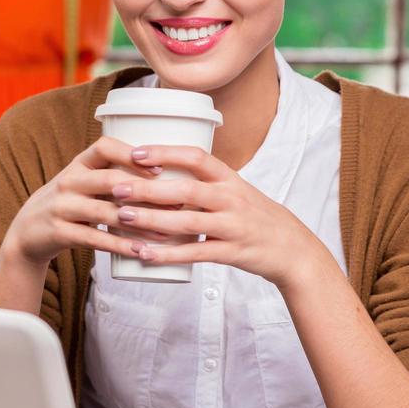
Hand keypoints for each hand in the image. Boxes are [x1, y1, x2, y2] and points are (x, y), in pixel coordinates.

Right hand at [5, 136, 165, 267]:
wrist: (27, 232)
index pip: (104, 147)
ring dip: (139, 222)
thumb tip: (166, 177)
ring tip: (167, 231)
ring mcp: (61, 206)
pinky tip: (142, 251)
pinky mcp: (59, 232)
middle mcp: (68, 181)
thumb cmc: (69, 205)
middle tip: (176, 202)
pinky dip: (121, 246)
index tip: (160, 168)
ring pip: (105, 212)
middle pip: (109, 180)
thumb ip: (113, 176)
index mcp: (78, 164)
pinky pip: (95, 239)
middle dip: (144, 190)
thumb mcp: (83, 183)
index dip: (131, 154)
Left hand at [111, 145, 317, 288]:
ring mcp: (232, 227)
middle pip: (185, 189)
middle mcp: (231, 199)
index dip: (165, 153)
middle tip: (117, 187)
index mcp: (230, 178)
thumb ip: (204, 182)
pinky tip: (145, 254)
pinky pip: (195, 254)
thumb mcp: (236, 190)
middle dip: (148, 188)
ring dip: (152, 219)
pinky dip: (168, 254)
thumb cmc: (255, 216)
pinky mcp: (232, 253)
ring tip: (122, 216)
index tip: (136, 152)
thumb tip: (160, 172)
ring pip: (187, 222)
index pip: (196, 157)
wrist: (292, 249)